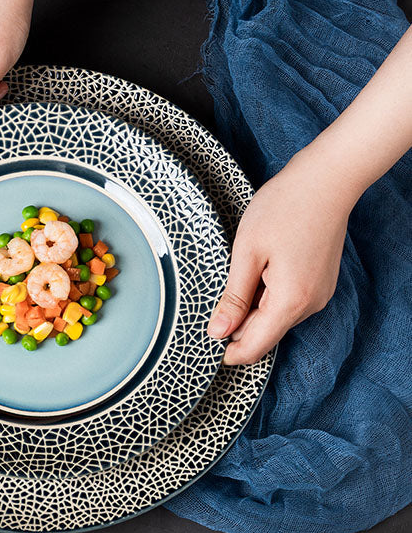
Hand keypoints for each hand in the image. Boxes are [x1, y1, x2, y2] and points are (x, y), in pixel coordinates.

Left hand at [208, 150, 351, 364]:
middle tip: (218, 294)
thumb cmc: (285, 207)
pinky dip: (269, 296)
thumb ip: (233, 298)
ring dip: (253, 307)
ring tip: (244, 270)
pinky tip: (262, 268)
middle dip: (238, 325)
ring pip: (275, 319)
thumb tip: (217, 333)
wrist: (327, 179)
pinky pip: (288, 303)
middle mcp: (309, 306)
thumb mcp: (247, 252)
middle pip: (264, 335)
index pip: (254, 348)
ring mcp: (319, 296)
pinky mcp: (321, 285)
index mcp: (289, 302)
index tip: (205, 343)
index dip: (227, 352)